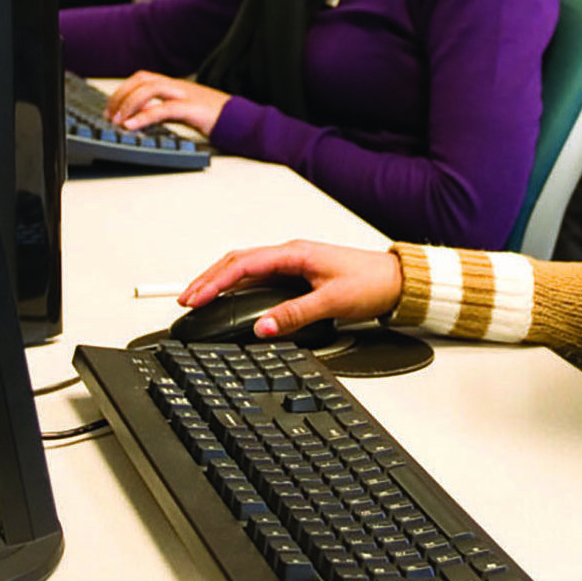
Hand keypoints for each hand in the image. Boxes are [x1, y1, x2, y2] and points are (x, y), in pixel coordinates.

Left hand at [106, 70, 230, 135]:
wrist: (241, 120)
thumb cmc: (215, 117)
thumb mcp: (184, 111)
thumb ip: (164, 109)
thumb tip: (142, 116)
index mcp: (176, 85)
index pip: (144, 77)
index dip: (124, 89)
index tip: (112, 107)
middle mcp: (178, 86)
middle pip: (143, 79)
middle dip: (122, 94)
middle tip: (110, 114)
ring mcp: (185, 95)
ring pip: (150, 89)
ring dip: (128, 103)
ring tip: (117, 120)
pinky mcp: (192, 108)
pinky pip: (163, 108)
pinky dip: (144, 117)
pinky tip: (132, 126)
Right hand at [179, 240, 403, 338]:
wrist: (396, 281)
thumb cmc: (371, 282)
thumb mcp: (332, 301)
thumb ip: (295, 314)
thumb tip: (262, 327)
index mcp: (294, 253)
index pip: (243, 264)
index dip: (214, 281)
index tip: (193, 297)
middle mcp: (290, 254)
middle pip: (238, 262)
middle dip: (208, 279)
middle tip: (185, 299)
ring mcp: (293, 263)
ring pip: (247, 269)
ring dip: (221, 282)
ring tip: (199, 299)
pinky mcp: (299, 275)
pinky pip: (260, 278)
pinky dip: (239, 287)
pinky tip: (231, 300)